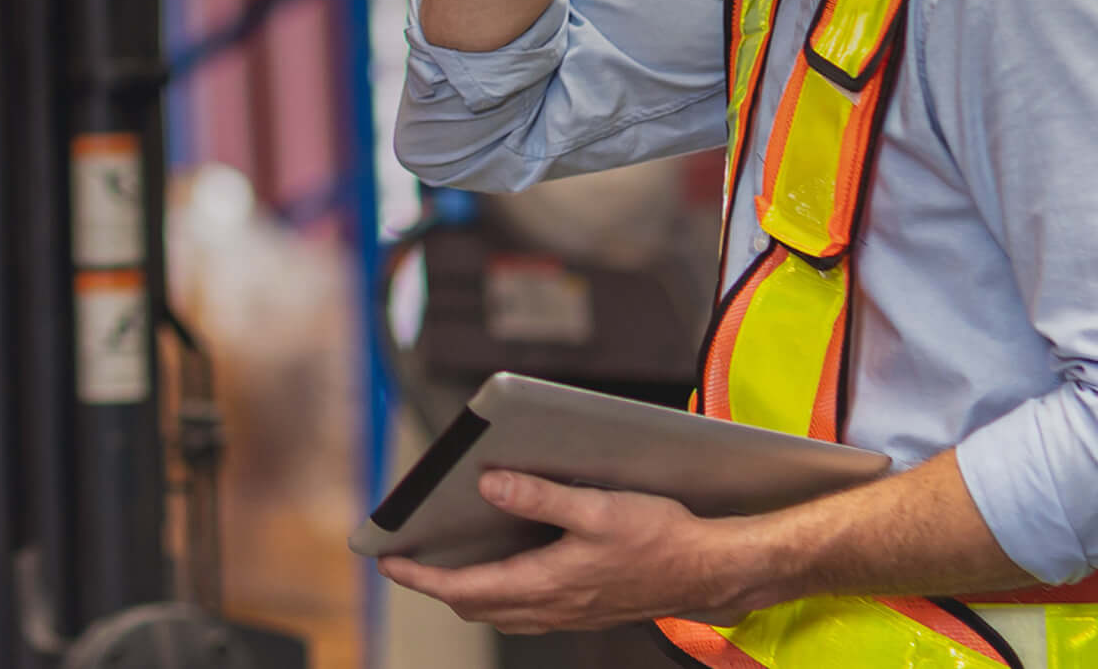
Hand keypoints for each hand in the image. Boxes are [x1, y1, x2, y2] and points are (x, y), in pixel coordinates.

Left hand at [376, 470, 760, 633]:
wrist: (708, 571)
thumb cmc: (661, 537)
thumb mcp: (598, 507)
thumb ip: (540, 497)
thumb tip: (488, 485)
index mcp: (547, 582)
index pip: (466, 587)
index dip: (422, 577)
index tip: (389, 562)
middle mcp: (552, 605)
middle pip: (475, 605)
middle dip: (436, 585)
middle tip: (406, 561)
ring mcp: (568, 612)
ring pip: (500, 610)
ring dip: (467, 591)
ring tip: (443, 564)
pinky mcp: (582, 609)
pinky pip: (525, 610)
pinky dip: (499, 593)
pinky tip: (503, 568)